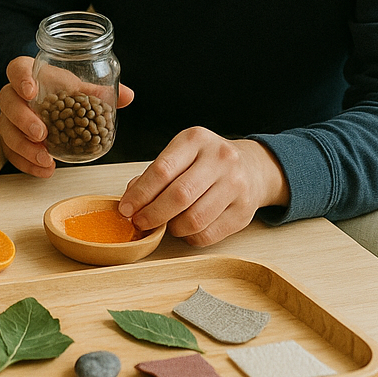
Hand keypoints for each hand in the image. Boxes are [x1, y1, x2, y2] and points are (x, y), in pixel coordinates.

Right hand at [0, 56, 133, 176]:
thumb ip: (97, 92)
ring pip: (6, 131)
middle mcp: (15, 96)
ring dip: (24, 147)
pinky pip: (11, 153)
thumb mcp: (77, 89)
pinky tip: (44, 169)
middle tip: (41, 133)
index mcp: (31, 76)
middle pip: (8, 103)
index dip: (21, 79)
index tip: (31, 91)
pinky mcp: (10, 139)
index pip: (17, 69)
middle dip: (22, 119)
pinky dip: (27, 163)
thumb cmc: (60, 93)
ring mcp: (9, 119)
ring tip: (45, 158)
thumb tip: (128, 96)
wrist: (45, 108)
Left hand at [117, 128, 289, 245]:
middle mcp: (220, 159)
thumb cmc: (204, 162)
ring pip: (195, 219)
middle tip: (139, 222)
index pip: (162, 170)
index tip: (126, 209)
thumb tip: (131, 199)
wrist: (252, 167)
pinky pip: (209, 234)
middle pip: (179, 196)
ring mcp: (236, 185)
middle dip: (153, 214)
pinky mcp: (244, 211)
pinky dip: (190, 237)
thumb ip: (154, 173)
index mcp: (196, 140)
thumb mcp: (180, 154)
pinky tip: (185, 230)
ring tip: (164, 225)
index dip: (140, 194)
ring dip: (172, 228)